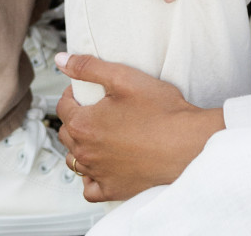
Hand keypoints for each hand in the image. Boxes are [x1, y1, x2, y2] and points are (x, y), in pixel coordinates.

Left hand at [55, 54, 222, 201]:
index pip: (63, 107)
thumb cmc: (161, 112)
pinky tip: (101, 166)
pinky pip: (89, 189)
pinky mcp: (113, 189)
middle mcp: (87, 152)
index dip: (72, 94)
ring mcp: (99, 173)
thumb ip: (89, 67)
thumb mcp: (123, 77)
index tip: (84, 91)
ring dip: (81, 146)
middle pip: (66, 134)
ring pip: (75, 160)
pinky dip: (90, 178)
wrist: (187, 143)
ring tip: (99, 134)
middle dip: (76, 118)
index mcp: (85, 124)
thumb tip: (63, 60)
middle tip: (95, 109)